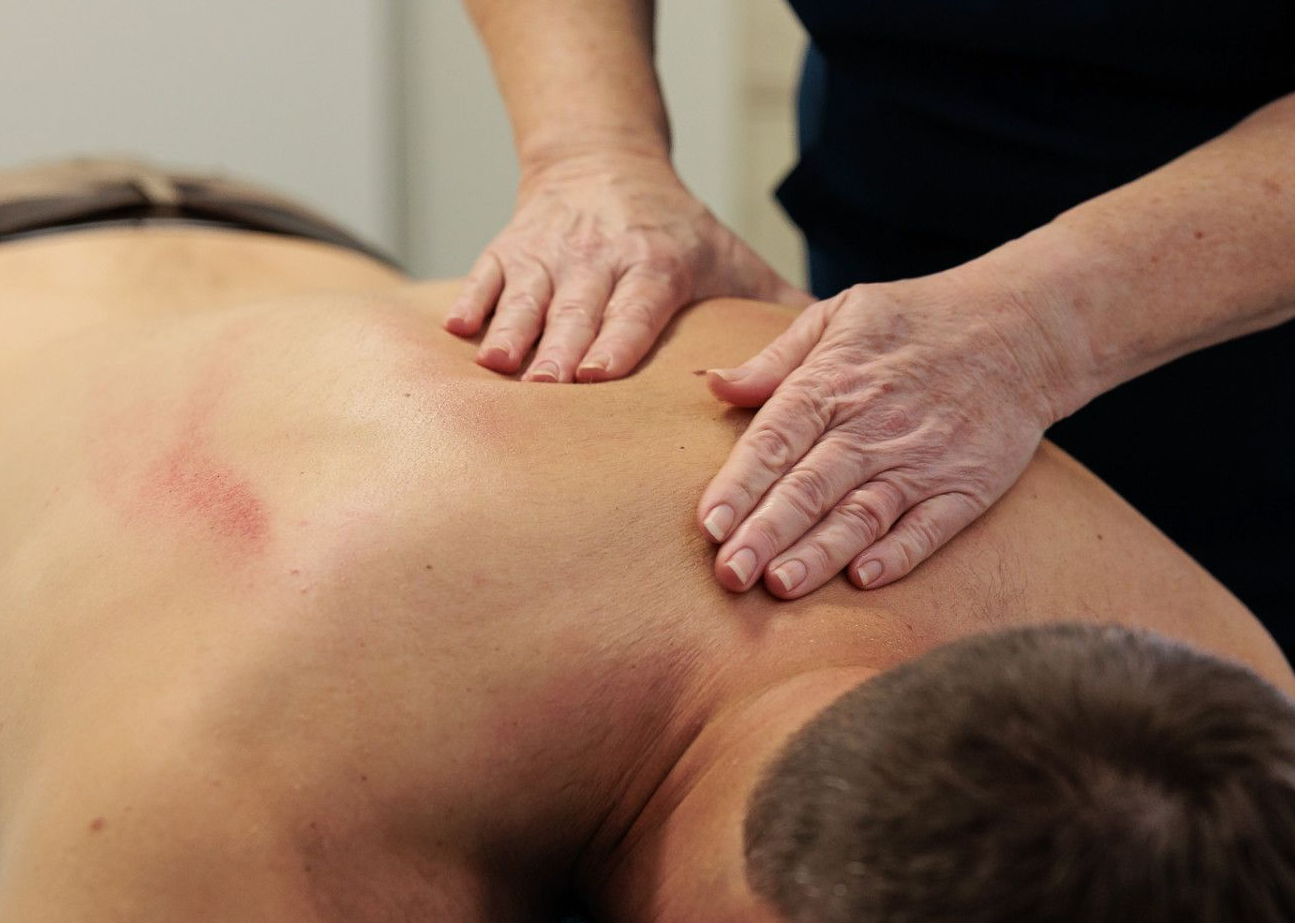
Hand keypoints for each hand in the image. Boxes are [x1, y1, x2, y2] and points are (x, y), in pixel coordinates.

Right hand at [445, 152, 808, 382]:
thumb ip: (778, 309)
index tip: (599, 372)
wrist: (603, 161)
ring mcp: (547, 252)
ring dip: (511, 332)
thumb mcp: (731, 258)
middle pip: (576, 308)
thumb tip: (838, 365)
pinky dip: (469, 304)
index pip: (636, 304)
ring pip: (526, 296)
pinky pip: (484, 277)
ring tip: (497, 368)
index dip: (616, 337)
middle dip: (560, 347)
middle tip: (546, 388)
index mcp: (656, 263)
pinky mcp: (507, 248)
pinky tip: (456, 334)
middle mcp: (598, 255)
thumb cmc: (676, 231)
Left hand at [696, 261, 1070, 597]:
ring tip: (781, 586)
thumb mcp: (840, 315)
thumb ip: (776, 358)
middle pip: (811, 485)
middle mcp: (873, 427)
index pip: (775, 438)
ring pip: (862, 514)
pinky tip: (864, 580)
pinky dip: (898, 554)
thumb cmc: (915, 322)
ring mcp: (921, 461)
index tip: (708, 524)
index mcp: (832, 383)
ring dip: (821, 553)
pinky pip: (929, 528)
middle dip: (767, 532)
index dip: (740, 484)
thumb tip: (711, 382)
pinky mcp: (964, 488)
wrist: (1021, 329)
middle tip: (729, 575)